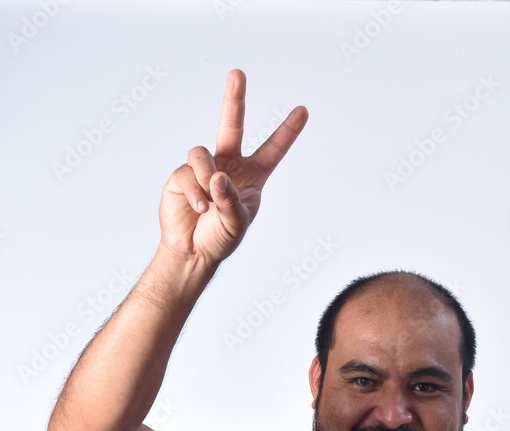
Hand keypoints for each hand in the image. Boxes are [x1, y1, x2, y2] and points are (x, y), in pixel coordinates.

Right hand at [158, 69, 307, 268]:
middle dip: (234, 100)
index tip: (303, 110)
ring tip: (207, 203)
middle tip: (237, 74)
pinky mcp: (181, 176)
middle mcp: (227, 165)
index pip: (272, 150)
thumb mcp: (237, 223)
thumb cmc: (221, 238)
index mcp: (251, 176)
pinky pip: (187, 173)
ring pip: (202, 154)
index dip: (287, 131)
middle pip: (231, 126)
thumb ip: (231, 200)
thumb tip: (218, 176)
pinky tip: (199, 208)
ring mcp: (203, 168)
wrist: (193, 252)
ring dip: (206, 177)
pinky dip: (195, 191)